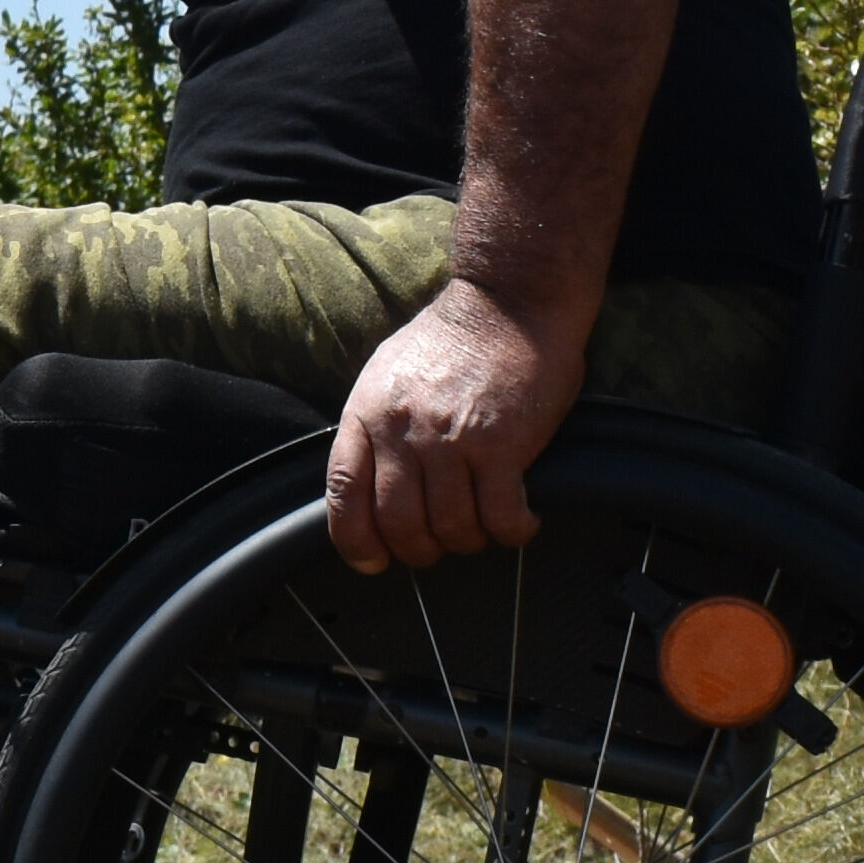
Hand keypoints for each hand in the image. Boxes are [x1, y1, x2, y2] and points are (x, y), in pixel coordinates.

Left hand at [325, 285, 588, 571]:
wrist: (510, 302)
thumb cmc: (452, 340)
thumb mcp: (387, 373)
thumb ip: (373, 425)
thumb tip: (365, 482)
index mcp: (368, 413)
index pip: (343, 493)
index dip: (354, 540)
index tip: (372, 560)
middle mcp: (403, 430)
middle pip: (398, 523)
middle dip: (419, 550)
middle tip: (440, 546)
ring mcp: (450, 440)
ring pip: (451, 527)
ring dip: (469, 541)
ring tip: (483, 529)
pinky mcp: (501, 446)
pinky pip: (500, 516)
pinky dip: (512, 531)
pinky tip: (520, 522)